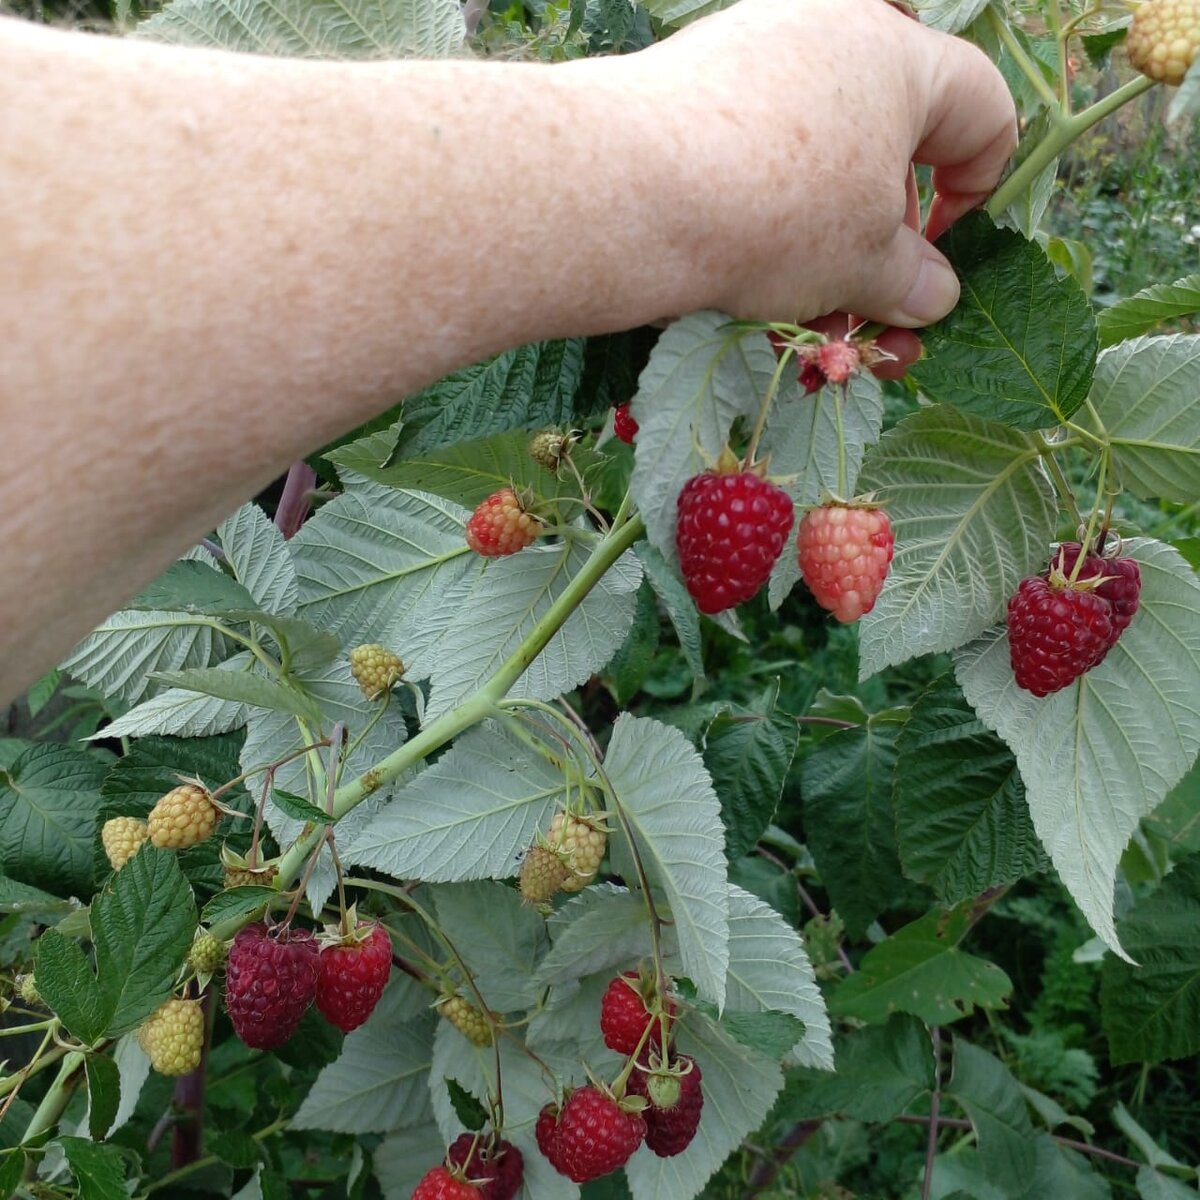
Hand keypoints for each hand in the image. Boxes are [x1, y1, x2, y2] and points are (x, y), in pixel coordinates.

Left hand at [626, 0, 1016, 328]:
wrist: (626, 192)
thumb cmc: (776, 215)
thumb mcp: (862, 265)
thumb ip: (913, 281)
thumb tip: (936, 297)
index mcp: (898, 55)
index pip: (982, 111)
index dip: (979, 192)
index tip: (938, 254)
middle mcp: (830, 31)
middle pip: (890, 143)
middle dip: (884, 243)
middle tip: (866, 310)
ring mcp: (753, 51)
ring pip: (816, 161)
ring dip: (823, 248)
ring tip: (803, 321)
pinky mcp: (694, 85)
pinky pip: (754, 155)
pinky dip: (763, 217)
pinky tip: (743, 285)